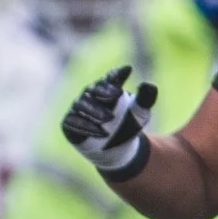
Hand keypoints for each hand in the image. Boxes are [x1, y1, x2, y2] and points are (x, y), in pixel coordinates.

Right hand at [59, 64, 157, 181]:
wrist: (118, 148)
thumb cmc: (128, 125)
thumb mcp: (141, 113)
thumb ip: (146, 98)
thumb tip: (148, 85)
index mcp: (107, 89)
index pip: (110, 78)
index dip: (116, 74)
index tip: (127, 70)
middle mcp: (90, 96)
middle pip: (92, 89)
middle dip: (104, 91)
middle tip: (118, 94)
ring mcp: (78, 110)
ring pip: (81, 104)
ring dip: (95, 111)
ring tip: (110, 119)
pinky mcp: (69, 124)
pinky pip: (72, 121)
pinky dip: (86, 126)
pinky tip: (101, 132)